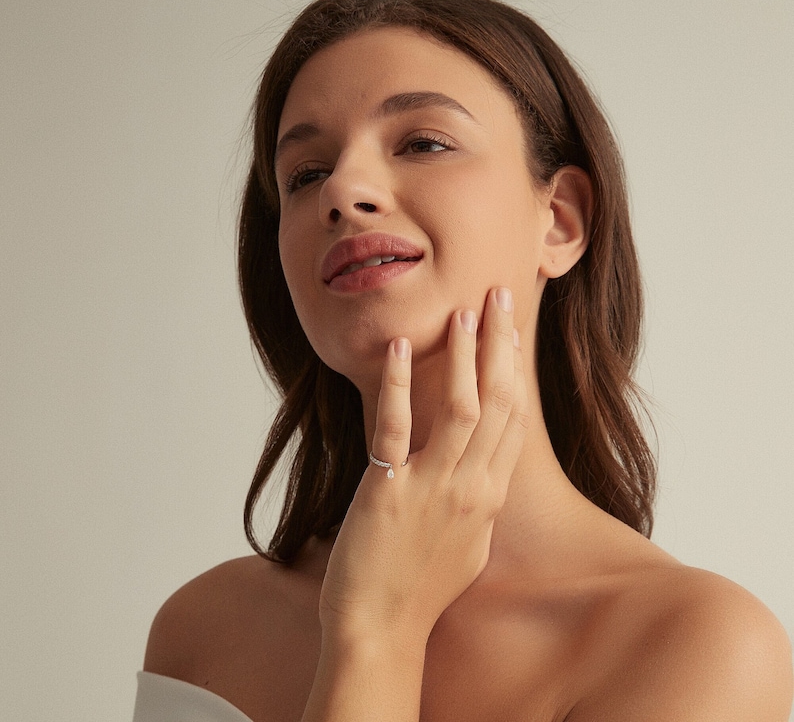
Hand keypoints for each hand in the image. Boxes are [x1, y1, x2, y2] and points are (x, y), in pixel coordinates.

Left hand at [319, 287, 530, 646]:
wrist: (381, 630)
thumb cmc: (420, 589)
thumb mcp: (467, 545)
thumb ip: (477, 503)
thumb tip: (481, 477)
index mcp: (489, 498)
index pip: (513, 420)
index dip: (514, 370)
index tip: (511, 332)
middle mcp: (472, 488)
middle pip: (498, 405)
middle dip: (500, 347)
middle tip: (498, 299)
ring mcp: (433, 488)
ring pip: (462, 409)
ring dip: (465, 357)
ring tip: (462, 314)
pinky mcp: (391, 490)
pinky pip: (398, 427)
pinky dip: (401, 385)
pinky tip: (401, 348)